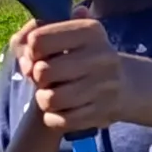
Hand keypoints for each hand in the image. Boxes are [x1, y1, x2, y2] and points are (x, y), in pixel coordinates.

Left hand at [18, 17, 125, 134]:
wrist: (126, 84)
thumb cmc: (85, 56)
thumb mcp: (70, 35)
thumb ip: (38, 35)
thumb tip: (25, 59)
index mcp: (90, 31)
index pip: (39, 39)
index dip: (31, 50)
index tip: (37, 55)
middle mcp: (101, 56)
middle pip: (43, 71)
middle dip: (37, 77)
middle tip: (45, 78)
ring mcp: (104, 86)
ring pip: (50, 99)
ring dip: (43, 99)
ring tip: (51, 95)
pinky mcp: (102, 113)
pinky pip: (61, 120)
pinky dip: (53, 117)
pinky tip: (60, 110)